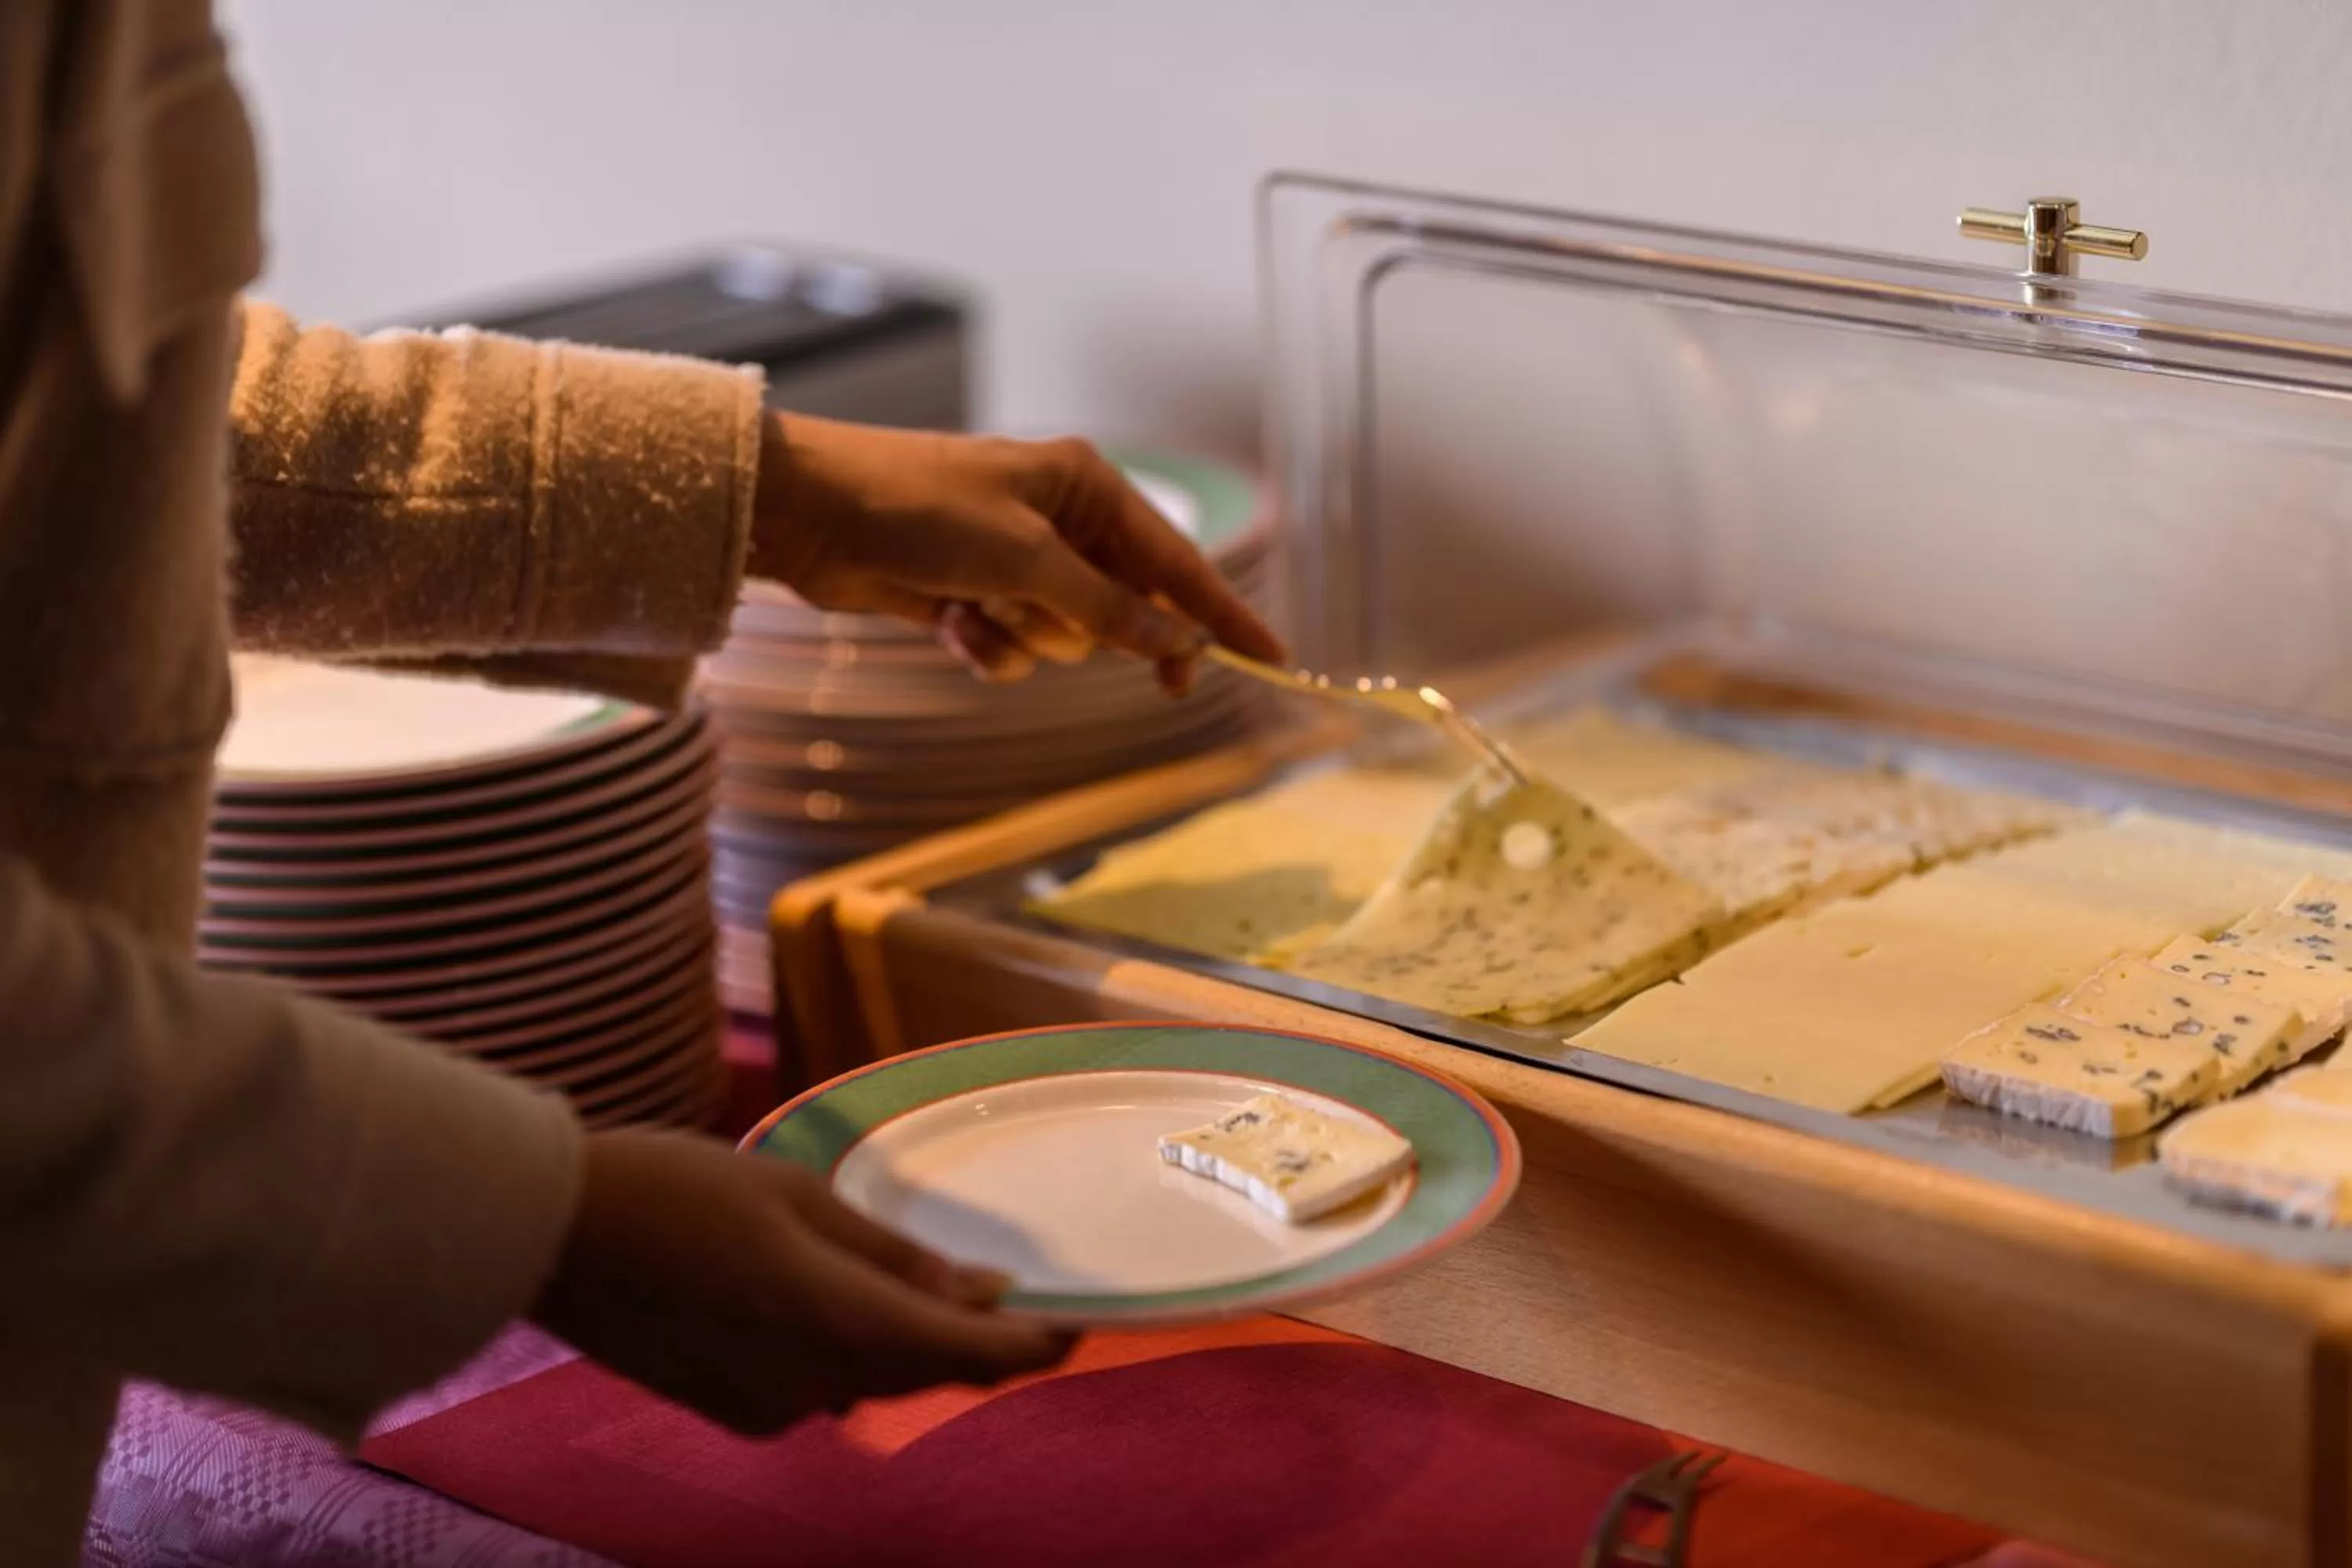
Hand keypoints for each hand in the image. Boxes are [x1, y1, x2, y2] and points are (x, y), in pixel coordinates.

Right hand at [530, 1128, 1071, 1431]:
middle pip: (931, 1372)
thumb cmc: (681, 1190)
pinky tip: (841, 1309)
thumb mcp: (801, 1200)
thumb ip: (895, 1255)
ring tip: (937, 1294)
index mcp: (843, 1322)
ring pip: (877, 1381)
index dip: (1035, 1343)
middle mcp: (818, 1382)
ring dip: (914, 1346)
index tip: (1078, 1322)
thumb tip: (984, 1289)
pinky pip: (822, 1387)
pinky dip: (852, 1354)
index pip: (973, 1352)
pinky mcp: (734, 1411)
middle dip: (978, 1342)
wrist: (555, 1234)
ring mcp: (772, 1406)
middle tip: (1019, 1302)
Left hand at [749, 414, 1285, 693]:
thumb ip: (1106, 607)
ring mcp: (1013, 562)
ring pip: (1063, 637)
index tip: (1273, 659)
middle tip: (1162, 683)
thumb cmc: (918, 510)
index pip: (1177, 562)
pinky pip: (1011, 647)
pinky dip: (986, 645)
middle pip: (1125, 608)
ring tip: (979, 606)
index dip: (1224, 614)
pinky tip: (948, 626)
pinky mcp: (970, 596)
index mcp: (1086, 486)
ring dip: (1027, 637)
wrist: (810, 515)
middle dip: (1104, 634)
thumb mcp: (1026, 557)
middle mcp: (1057, 519)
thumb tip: (1177, 641)